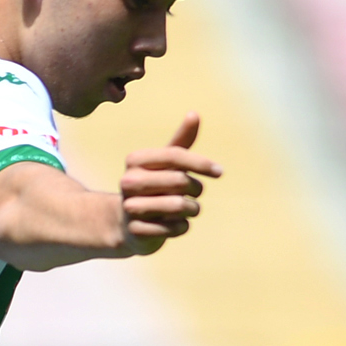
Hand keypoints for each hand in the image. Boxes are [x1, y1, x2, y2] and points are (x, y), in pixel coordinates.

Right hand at [119, 113, 222, 254]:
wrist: (126, 223)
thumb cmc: (153, 187)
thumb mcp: (165, 163)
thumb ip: (181, 141)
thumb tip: (194, 113)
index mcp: (135, 160)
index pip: (175, 156)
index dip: (201, 163)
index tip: (219, 172)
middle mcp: (128, 182)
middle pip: (181, 181)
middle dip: (196, 189)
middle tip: (194, 193)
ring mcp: (130, 207)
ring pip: (181, 206)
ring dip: (192, 209)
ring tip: (186, 209)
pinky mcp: (137, 232)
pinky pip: (177, 228)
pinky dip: (182, 227)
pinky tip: (172, 225)